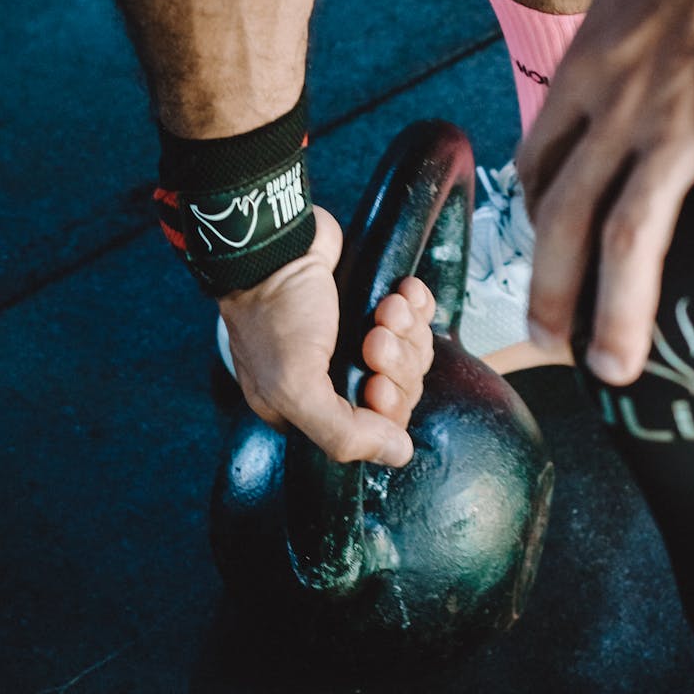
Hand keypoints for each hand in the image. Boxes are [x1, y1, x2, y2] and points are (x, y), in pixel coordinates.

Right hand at [219, 206, 434, 465]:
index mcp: (306, 407)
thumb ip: (342, 433)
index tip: (375, 381)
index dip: (386, 407)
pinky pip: (418, 319)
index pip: (371, 430)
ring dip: (407, 330)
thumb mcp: (294, 384)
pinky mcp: (373, 305)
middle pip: (397, 391)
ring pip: (411, 355)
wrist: (277, 239)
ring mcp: (355, 340)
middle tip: (376, 337)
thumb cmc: (275, 309)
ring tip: (386, 308)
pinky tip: (403, 292)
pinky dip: (418, 306)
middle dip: (396, 362)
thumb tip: (397, 454)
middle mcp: (333, 378)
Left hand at [517, 0, 693, 385]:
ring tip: (615, 373)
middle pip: (565, 220)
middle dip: (549, 290)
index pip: (538, 166)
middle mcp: (615, 114)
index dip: (533, 218)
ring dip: (620, 314)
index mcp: (582, 80)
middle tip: (548, 344)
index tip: (540, 251)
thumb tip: (607, 65)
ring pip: (633, 240)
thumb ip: (606, 44)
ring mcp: (679, 129)